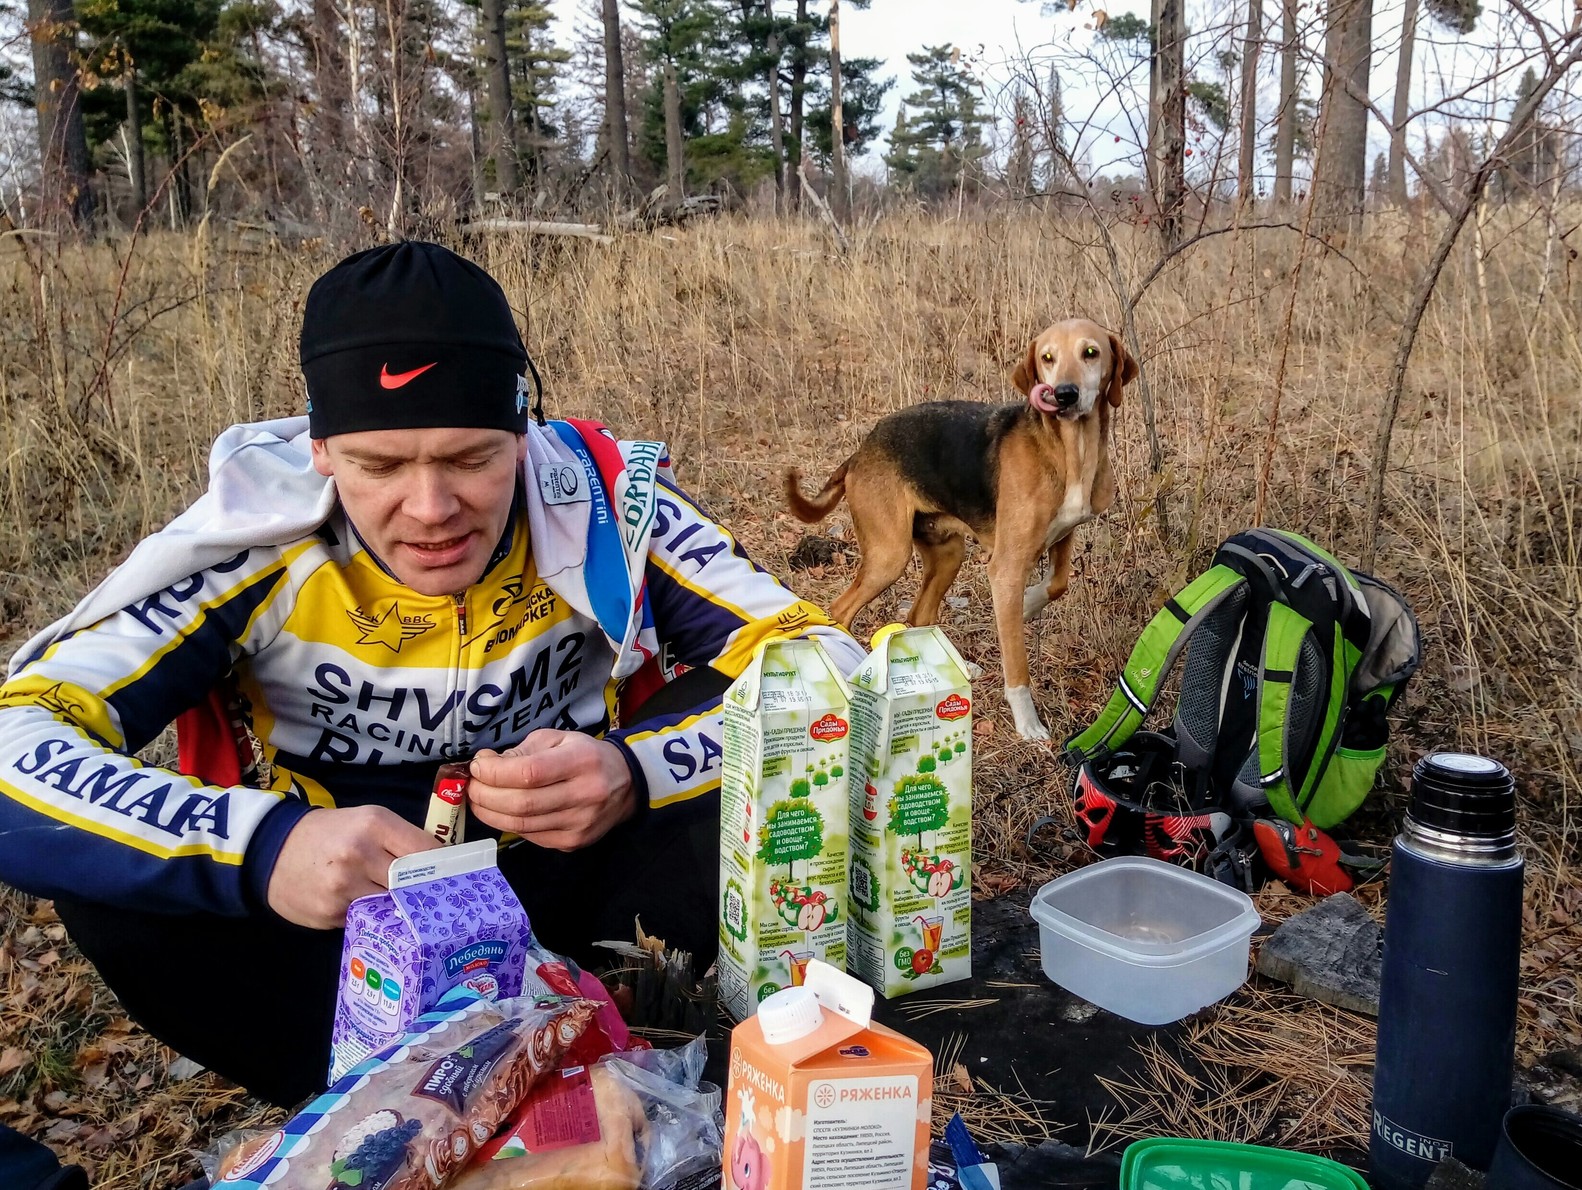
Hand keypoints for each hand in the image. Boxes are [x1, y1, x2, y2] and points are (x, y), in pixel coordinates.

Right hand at [267, 805, 441, 928]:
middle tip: (431, 894)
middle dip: (421, 889)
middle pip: (412, 882)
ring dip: (396, 905)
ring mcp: (343, 887)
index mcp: (375, 825)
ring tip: (394, 900)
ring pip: (392, 905)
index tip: (450, 875)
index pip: (426, 852)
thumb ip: (401, 839)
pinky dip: (370, 916)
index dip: (441, 866)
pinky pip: (367, 920)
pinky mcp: (331, 913)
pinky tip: (362, 905)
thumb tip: (439, 864)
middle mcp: (360, 855)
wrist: (272, 849)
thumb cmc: (329, 833)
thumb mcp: (366, 820)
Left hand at [468, 729, 635, 850]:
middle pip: (522, 803)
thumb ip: (522, 751)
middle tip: (472, 786)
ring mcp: (580, 823)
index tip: (477, 766)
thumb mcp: (558, 739)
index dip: (495, 773)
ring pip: (522, 825)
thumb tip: (485, 765)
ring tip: (479, 800)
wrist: (626, 784)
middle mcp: (584, 794)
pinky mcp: (574, 842)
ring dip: (491, 813)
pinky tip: (502, 812)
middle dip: (486, 796)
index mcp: (581, 761)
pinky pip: (531, 836)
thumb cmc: (586, 756)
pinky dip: (509, 824)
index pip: (529, 773)